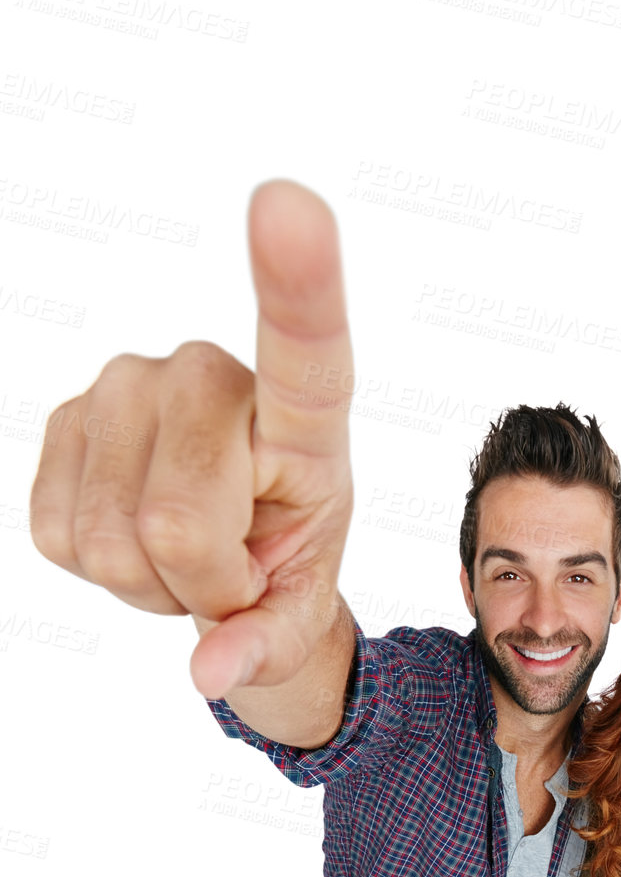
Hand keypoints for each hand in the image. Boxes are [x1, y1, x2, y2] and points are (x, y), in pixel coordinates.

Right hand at [30, 180, 354, 699]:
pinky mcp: (64, 419)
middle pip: (178, 522)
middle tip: (228, 572)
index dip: (296, 283)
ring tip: (186, 553)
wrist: (227, 559)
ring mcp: (127, 387)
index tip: (289, 203)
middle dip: (201, 585)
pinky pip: (58, 536)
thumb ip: (268, 647)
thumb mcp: (299, 616)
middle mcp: (209, 377)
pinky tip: (135, 538)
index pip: (305, 346)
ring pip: (114, 541)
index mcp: (303, 417)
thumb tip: (212, 672)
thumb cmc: (282, 565)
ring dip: (148, 583)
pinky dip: (95, 571)